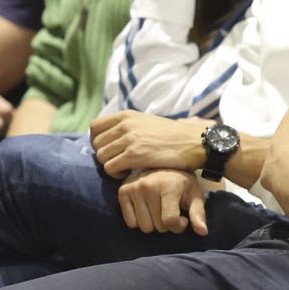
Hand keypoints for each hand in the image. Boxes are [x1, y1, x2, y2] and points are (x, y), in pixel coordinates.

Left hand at [90, 110, 210, 177]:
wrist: (194, 142)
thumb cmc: (172, 136)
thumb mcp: (147, 122)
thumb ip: (128, 126)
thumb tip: (110, 137)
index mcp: (126, 115)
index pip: (94, 127)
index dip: (99, 141)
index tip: (111, 150)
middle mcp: (125, 124)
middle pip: (96, 144)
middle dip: (105, 156)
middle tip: (120, 161)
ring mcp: (129, 139)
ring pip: (101, 157)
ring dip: (111, 166)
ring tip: (126, 168)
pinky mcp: (135, 155)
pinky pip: (110, 168)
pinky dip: (117, 174)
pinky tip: (130, 173)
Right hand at [117, 169, 208, 234]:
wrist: (163, 164)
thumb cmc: (182, 183)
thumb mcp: (195, 195)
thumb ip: (198, 214)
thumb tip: (203, 232)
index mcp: (168, 185)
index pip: (169, 221)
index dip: (179, 226)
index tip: (183, 218)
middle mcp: (148, 185)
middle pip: (157, 227)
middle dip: (165, 224)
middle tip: (169, 210)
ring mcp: (133, 188)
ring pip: (143, 227)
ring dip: (152, 223)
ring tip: (158, 209)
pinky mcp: (122, 191)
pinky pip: (130, 223)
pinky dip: (139, 220)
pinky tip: (146, 208)